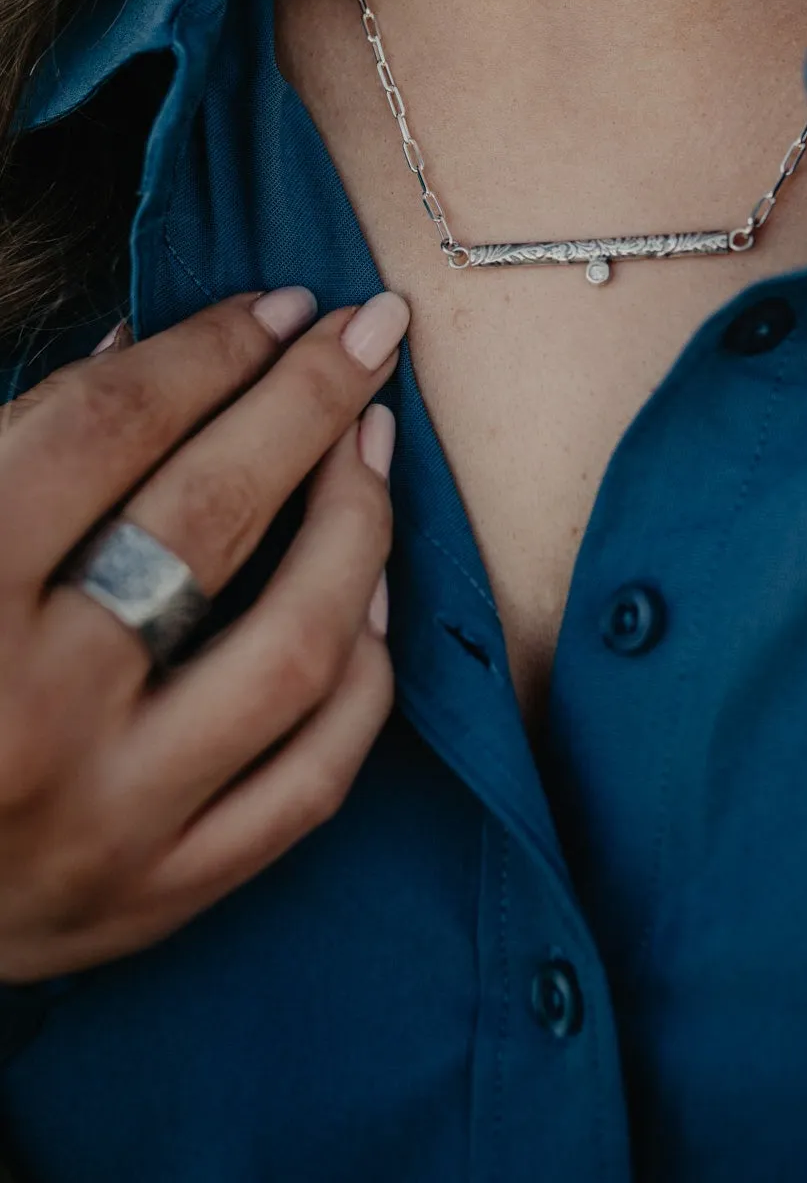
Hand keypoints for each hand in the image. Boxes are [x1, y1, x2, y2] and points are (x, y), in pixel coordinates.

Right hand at [0, 287, 408, 983]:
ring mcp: (107, 815)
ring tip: (376, 444)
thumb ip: (13, 448)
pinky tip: (370, 596)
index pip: (102, 432)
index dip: (205, 349)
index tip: (275, 306)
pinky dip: (363, 674)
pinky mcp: (161, 894)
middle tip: (365, 333)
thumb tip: (143, 351)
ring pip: (295, 647)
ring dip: (357, 526)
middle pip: (210, 515)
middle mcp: (30, 711)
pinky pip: (314, 777)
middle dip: (305, 399)